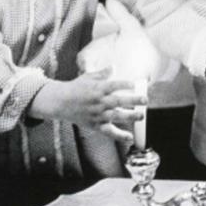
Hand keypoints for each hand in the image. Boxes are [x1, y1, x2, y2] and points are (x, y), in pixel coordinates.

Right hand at [29, 68, 146, 141]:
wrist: (60, 102)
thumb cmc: (75, 88)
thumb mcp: (88, 77)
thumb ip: (102, 73)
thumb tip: (113, 67)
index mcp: (97, 88)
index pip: (113, 85)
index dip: (124, 84)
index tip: (134, 84)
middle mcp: (98, 102)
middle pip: (118, 101)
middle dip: (133, 100)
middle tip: (145, 100)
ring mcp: (97, 114)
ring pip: (116, 116)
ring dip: (130, 116)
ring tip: (141, 116)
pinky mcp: (95, 125)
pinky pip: (109, 132)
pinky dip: (119, 136)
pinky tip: (130, 138)